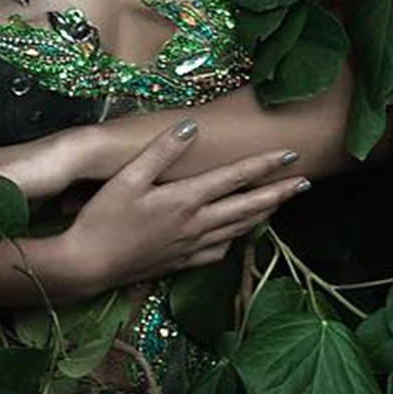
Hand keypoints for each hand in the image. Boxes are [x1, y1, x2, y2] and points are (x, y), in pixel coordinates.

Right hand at [56, 120, 307, 298]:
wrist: (87, 267)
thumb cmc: (102, 219)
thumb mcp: (127, 178)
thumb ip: (162, 151)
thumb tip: (192, 126)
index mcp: (186, 200)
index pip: (235, 178)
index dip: (265, 165)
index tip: (292, 154)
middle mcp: (196, 225)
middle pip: (248, 208)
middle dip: (279, 194)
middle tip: (305, 184)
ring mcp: (190, 247)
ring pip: (238, 230)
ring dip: (262, 216)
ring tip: (279, 204)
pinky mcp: (180, 263)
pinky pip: (218, 252)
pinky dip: (235, 241)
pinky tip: (235, 238)